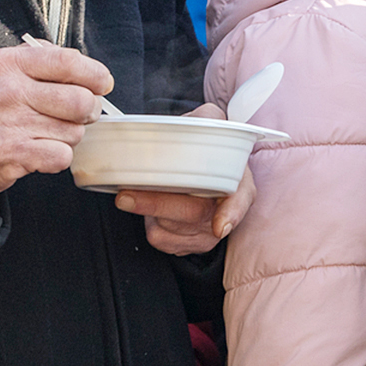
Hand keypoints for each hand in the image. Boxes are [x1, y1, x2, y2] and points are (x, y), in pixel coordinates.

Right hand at [0, 40, 111, 193]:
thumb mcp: (2, 69)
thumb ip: (40, 57)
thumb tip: (81, 61)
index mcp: (10, 64)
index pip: (70, 62)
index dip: (96, 75)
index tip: (101, 85)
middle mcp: (10, 91)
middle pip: (82, 101)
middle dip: (88, 111)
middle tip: (76, 115)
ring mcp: (11, 123)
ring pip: (74, 132)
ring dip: (67, 136)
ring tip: (45, 133)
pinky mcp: (12, 153)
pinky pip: (62, 156)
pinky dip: (57, 157)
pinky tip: (39, 151)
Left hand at [115, 103, 256, 254]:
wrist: (196, 171)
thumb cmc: (204, 150)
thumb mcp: (211, 127)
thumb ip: (208, 119)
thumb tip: (203, 119)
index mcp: (240, 184)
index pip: (240, 201)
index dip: (231, 213)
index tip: (220, 226)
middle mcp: (228, 213)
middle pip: (194, 213)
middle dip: (156, 205)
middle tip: (125, 195)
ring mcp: (208, 233)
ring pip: (172, 228)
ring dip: (148, 212)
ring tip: (139, 192)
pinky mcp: (188, 245)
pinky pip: (161, 239)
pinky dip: (149, 225)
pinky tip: (152, 210)